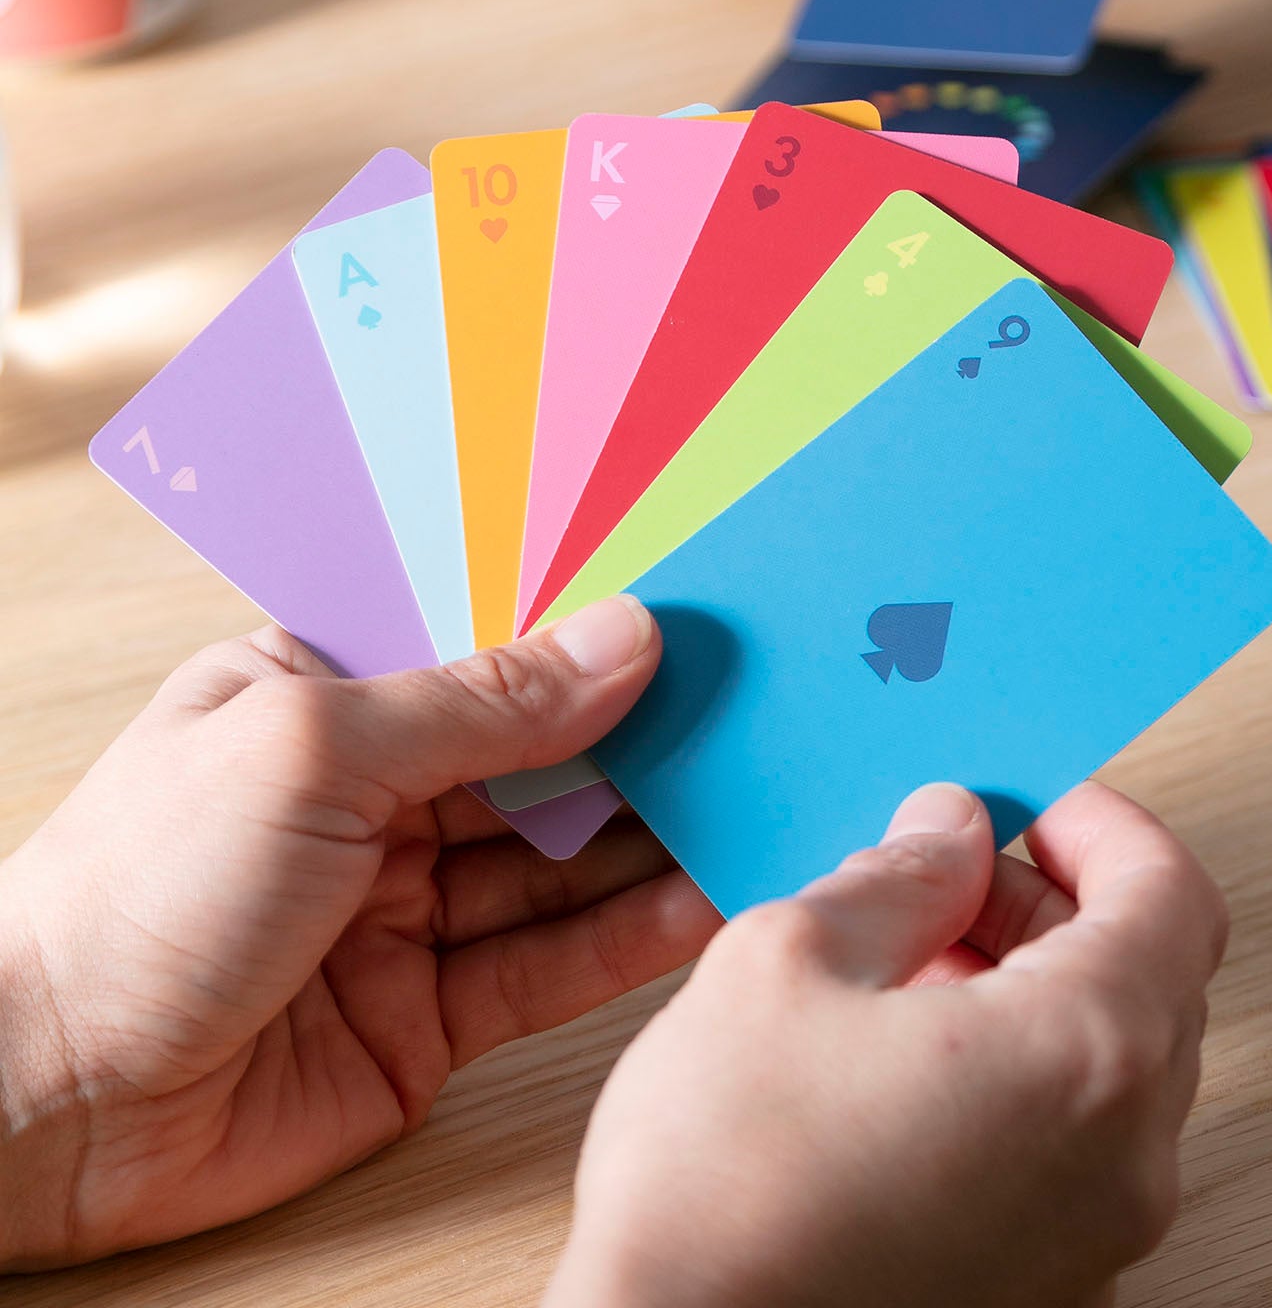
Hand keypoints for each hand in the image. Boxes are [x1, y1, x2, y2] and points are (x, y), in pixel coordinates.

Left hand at [0, 596, 719, 1268]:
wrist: (36, 1110)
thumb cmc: (136, 888)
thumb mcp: (315, 748)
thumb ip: (484, 702)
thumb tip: (628, 639)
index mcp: (327, 693)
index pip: (483, 639)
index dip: (586, 622)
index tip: (698, 599)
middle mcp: (374, 792)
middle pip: (540, 751)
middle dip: (642, 729)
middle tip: (763, 699)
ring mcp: (404, 905)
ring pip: (561, 859)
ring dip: (654, 832)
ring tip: (761, 790)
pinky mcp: (427, 1015)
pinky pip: (548, 965)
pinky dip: (628, 934)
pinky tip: (705, 895)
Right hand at [545, 780, 1225, 1307]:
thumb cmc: (720, 1195)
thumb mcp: (789, 960)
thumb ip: (899, 875)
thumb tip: (948, 834)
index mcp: (1087, 1056)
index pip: (1172, 893)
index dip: (1103, 825)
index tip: (1029, 803)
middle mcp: (1125, 1161)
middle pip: (1149, 978)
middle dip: (1052, 904)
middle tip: (947, 874)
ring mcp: (1094, 1244)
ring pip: (1110, 1067)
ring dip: (1033, 990)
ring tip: (907, 965)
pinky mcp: (1045, 1293)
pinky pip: (1072, 1150)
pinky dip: (1019, 1079)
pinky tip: (907, 1064)